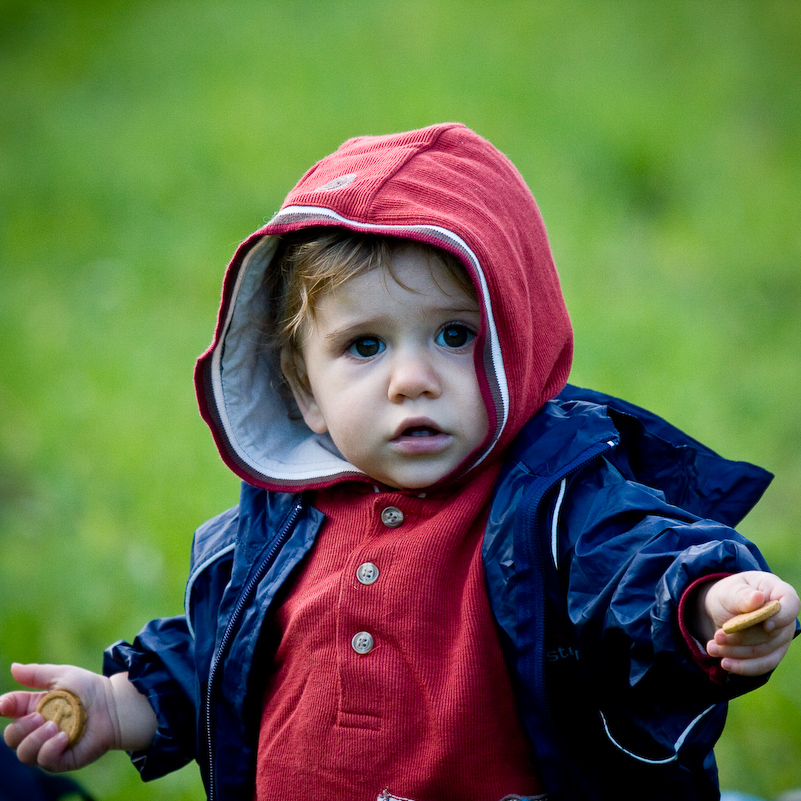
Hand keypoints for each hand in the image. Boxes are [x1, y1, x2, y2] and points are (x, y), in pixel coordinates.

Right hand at [1, 663, 123, 771]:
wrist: (115, 705)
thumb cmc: (90, 689)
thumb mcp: (64, 676)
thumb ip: (37, 674)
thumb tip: (12, 667)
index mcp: (35, 707)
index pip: (9, 709)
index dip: (4, 706)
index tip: (4, 704)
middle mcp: (38, 729)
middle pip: (11, 737)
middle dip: (20, 728)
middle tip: (40, 717)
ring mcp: (49, 746)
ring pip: (23, 753)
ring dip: (34, 739)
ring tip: (54, 726)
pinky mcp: (62, 759)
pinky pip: (44, 762)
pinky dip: (49, 750)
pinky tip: (62, 738)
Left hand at [702, 571, 799, 675]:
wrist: (723, 608)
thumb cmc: (730, 594)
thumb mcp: (730, 590)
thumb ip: (742, 595)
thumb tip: (757, 598)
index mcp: (778, 592)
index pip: (792, 604)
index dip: (781, 617)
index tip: (765, 625)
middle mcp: (785, 617)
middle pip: (772, 633)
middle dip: (742, 638)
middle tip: (717, 637)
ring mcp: (781, 637)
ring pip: (765, 652)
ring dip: (737, 653)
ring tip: (713, 648)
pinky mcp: (772, 653)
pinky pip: (763, 665)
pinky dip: (743, 666)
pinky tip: (725, 663)